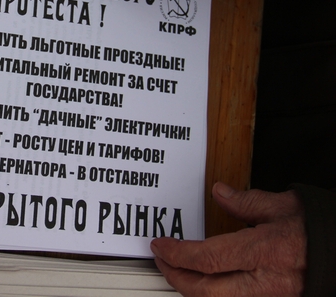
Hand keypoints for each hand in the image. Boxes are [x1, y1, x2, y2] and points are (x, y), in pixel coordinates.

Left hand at [150, 182, 305, 296]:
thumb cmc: (320, 229)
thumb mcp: (283, 206)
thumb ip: (245, 202)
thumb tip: (219, 193)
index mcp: (264, 252)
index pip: (208, 258)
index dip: (178, 254)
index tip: (160, 245)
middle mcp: (264, 282)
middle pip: (205, 291)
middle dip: (175, 276)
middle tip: (161, 259)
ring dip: (189, 288)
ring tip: (176, 269)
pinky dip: (210, 294)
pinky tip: (202, 281)